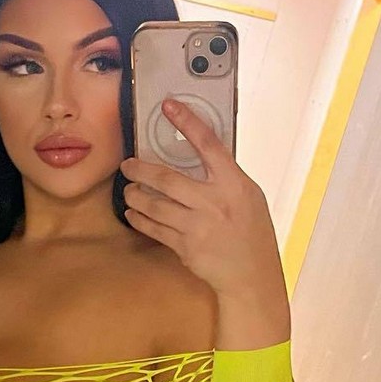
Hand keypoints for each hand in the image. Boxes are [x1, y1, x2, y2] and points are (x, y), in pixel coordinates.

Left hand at [120, 100, 289, 340]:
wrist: (251, 275)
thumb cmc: (252, 232)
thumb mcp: (249, 196)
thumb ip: (225, 176)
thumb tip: (202, 155)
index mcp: (233, 184)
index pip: (208, 144)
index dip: (187, 122)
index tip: (169, 106)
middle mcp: (213, 202)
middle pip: (167, 178)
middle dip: (141, 170)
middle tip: (128, 165)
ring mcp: (197, 226)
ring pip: (154, 205)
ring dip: (136, 196)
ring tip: (129, 190)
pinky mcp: (185, 247)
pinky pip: (154, 229)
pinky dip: (140, 220)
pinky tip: (133, 214)